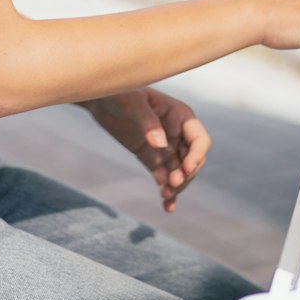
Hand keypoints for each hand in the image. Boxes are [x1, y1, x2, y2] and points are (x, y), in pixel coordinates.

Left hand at [80, 88, 209, 212]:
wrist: (99, 99)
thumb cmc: (119, 93)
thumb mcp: (132, 103)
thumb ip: (147, 122)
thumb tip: (161, 144)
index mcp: (181, 116)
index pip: (200, 140)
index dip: (196, 156)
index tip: (185, 169)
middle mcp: (177, 134)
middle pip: (192, 160)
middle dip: (186, 174)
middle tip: (172, 184)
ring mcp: (165, 147)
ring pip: (179, 172)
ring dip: (177, 186)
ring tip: (165, 197)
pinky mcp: (152, 158)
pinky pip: (163, 177)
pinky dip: (166, 191)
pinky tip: (167, 207)